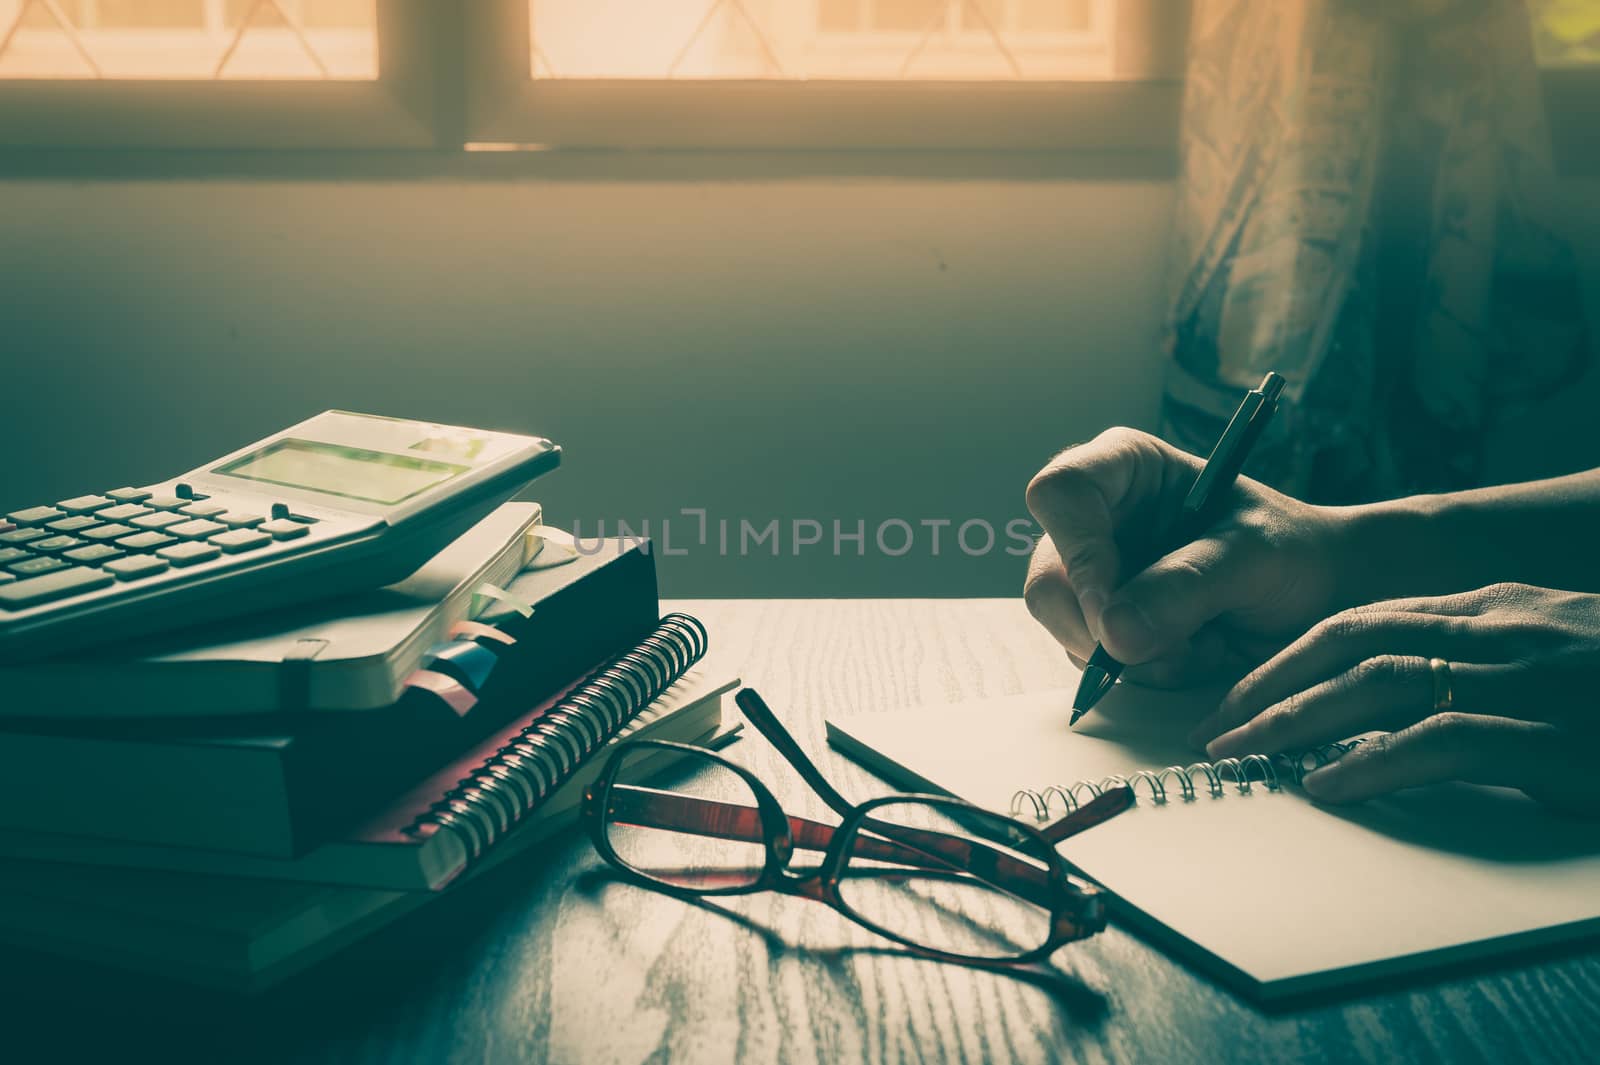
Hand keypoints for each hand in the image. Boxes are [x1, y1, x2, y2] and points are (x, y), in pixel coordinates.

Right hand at [1023, 428, 1351, 686]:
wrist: (1320, 597)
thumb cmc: (1294, 552)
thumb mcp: (1253, 558)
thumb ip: (1186, 586)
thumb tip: (1114, 633)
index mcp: (1125, 469)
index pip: (1060, 493)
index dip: (1078, 550)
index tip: (1113, 607)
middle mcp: (1098, 518)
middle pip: (1049, 574)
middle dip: (1102, 624)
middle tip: (1171, 648)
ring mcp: (1095, 573)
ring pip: (1063, 624)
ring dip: (1132, 654)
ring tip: (1203, 644)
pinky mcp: (1104, 620)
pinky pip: (1089, 657)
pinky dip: (1142, 671)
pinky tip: (1194, 655)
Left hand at [1195, 583, 1599, 814]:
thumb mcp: (1554, 653)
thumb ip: (1482, 661)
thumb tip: (1401, 704)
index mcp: (1495, 609)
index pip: (1365, 619)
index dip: (1291, 655)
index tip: (1242, 691)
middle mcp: (1500, 631)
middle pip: (1352, 643)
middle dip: (1272, 684)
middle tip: (1217, 729)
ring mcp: (1527, 678)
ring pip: (1380, 684)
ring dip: (1299, 720)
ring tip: (1246, 755)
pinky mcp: (1554, 734)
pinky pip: (1441, 740)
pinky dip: (1375, 762)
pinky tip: (1331, 786)